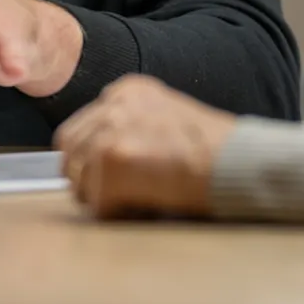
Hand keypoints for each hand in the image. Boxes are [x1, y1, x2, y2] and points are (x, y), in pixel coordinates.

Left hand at [58, 75, 235, 218]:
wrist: (233, 160)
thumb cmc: (210, 149)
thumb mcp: (163, 118)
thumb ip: (128, 127)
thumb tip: (96, 161)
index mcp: (125, 90)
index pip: (78, 130)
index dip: (90, 159)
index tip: (112, 173)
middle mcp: (112, 103)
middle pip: (70, 153)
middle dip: (88, 179)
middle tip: (119, 194)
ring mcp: (110, 130)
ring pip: (78, 180)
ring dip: (103, 198)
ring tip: (140, 196)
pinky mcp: (112, 160)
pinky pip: (97, 204)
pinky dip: (118, 213)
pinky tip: (148, 203)